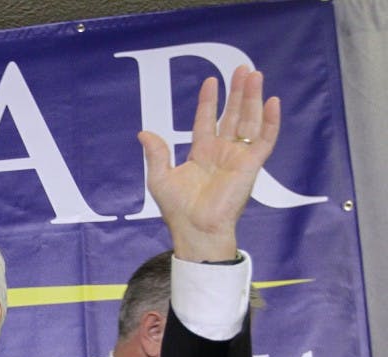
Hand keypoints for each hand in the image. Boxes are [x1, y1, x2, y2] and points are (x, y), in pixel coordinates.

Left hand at [140, 65, 280, 261]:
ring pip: (249, 121)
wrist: (195, 228)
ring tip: (254, 74)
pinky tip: (272, 102)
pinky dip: (270, 121)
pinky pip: (264, 140)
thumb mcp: (160, 178)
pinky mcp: (251, 166)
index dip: (209, 101)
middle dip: (237, 92)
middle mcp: (222, 153)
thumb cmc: (178, 209)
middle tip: (242, 69)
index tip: (211, 81)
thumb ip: (155, 154)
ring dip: (253, 98)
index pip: (206, 121)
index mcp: (202, 154)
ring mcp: (238, 158)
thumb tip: (143, 132)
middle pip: (232, 116)